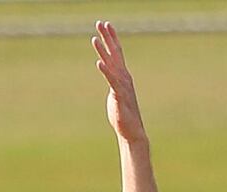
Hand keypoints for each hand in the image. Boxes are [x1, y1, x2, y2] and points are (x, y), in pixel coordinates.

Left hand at [92, 20, 145, 143]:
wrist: (132, 132)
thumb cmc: (123, 116)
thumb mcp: (116, 95)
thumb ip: (113, 85)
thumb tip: (110, 80)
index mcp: (123, 76)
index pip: (117, 53)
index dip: (112, 38)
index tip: (106, 25)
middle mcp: (124, 78)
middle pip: (115, 54)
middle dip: (107, 38)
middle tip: (100, 23)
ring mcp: (122, 86)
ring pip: (112, 65)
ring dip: (103, 52)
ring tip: (94, 39)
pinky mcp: (119, 96)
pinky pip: (112, 81)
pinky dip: (106, 71)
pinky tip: (99, 63)